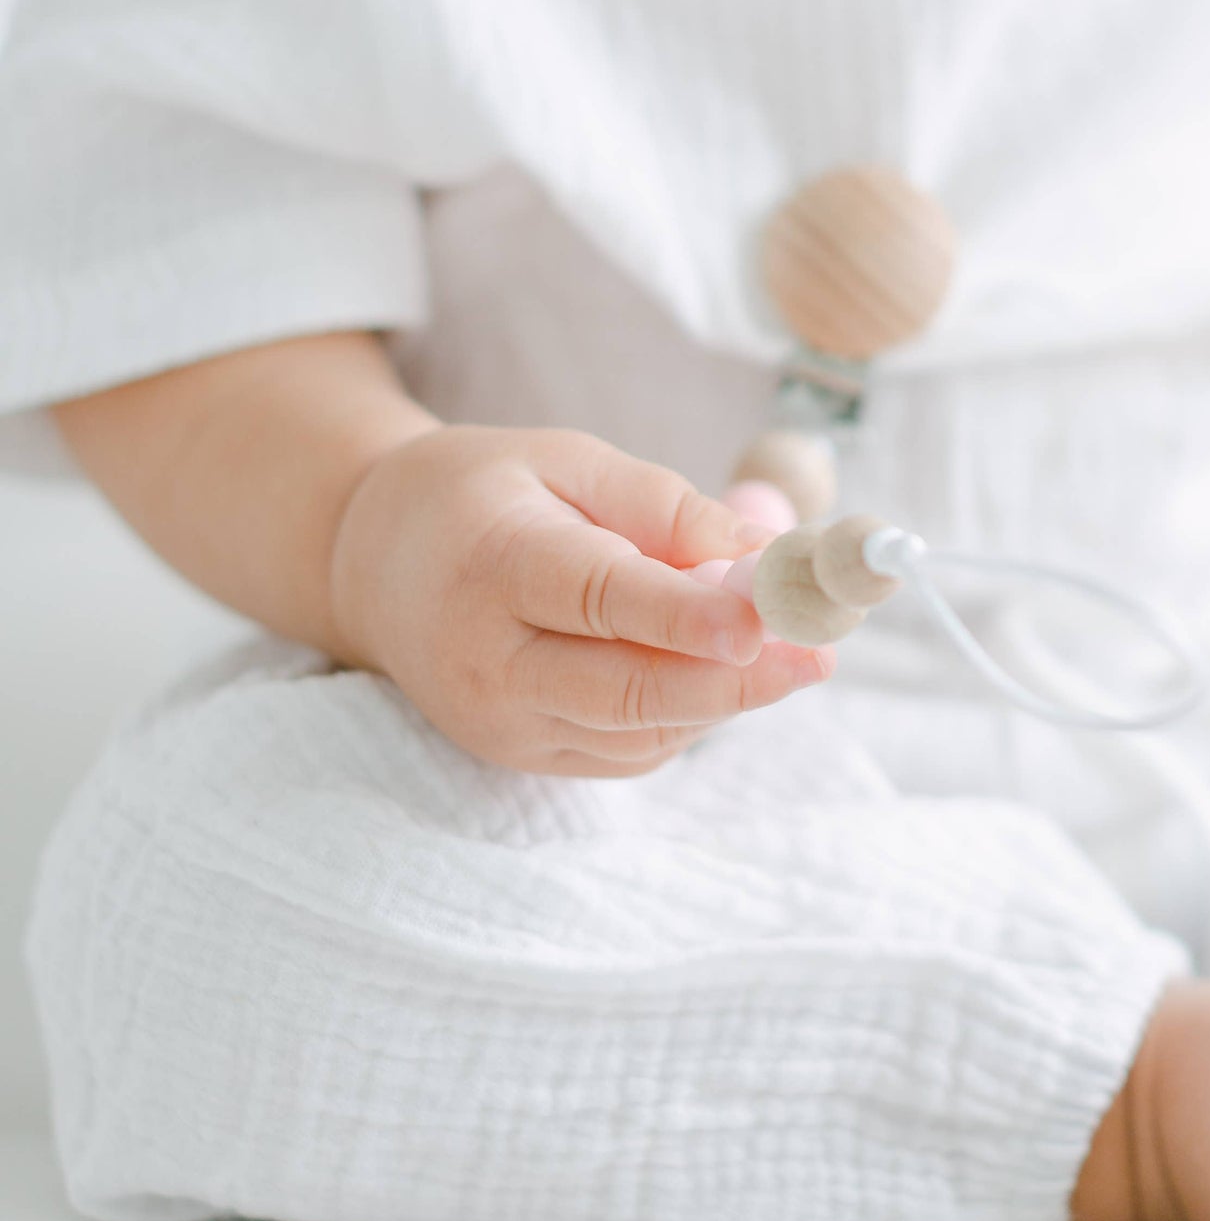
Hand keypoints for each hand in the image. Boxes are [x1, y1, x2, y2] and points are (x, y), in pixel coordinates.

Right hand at [329, 425, 832, 775]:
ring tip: (798, 649)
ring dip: (729, 696)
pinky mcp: (525, 760)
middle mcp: (488, 663)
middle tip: (823, 652)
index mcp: (493, 567)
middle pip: (627, 688)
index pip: (598, 600)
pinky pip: (632, 750)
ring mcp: (503, 726)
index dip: (683, 616)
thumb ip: (661, 503)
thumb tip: (761, 549)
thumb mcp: (566, 460)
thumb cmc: (485, 496)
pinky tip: (720, 668)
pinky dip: (691, 712)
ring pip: (641, 729)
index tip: (762, 619)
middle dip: (737, 678)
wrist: (375, 566)